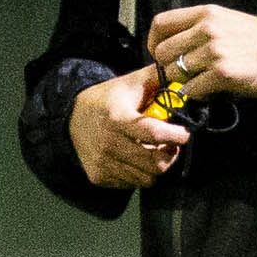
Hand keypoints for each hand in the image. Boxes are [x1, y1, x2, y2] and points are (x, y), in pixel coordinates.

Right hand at [70, 64, 191, 188]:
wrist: (72, 117)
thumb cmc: (109, 99)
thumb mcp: (130, 83)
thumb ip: (156, 77)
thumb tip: (182, 72)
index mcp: (118, 118)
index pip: (155, 133)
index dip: (177, 136)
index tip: (184, 133)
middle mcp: (108, 143)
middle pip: (155, 163)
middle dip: (171, 154)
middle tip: (171, 145)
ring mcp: (103, 163)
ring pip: (147, 178)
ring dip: (156, 166)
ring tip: (155, 151)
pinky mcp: (99, 176)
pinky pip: (132, 184)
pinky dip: (139, 174)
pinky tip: (136, 159)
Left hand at [144, 4, 256, 99]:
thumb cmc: (255, 39)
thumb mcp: (225, 20)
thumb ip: (198, 27)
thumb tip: (170, 44)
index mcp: (205, 13)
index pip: (161, 23)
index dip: (153, 42)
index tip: (158, 54)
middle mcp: (207, 29)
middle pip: (163, 52)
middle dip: (168, 66)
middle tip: (182, 73)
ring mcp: (214, 51)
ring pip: (175, 72)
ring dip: (183, 82)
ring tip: (199, 81)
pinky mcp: (222, 73)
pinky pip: (192, 88)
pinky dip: (196, 94)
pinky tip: (208, 90)